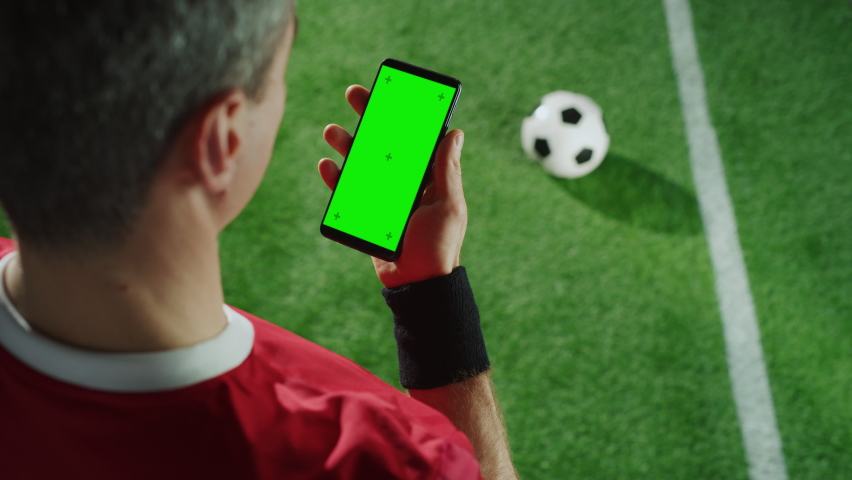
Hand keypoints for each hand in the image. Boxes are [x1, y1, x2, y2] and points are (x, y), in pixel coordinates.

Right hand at [318, 85, 467, 287]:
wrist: (418, 284)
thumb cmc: (440, 246)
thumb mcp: (448, 204)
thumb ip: (447, 169)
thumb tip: (455, 132)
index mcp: (428, 176)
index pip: (413, 137)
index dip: (401, 113)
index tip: (389, 91)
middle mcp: (405, 183)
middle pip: (383, 143)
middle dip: (368, 118)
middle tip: (353, 94)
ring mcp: (384, 198)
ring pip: (361, 163)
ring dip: (347, 145)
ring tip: (332, 130)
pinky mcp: (366, 215)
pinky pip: (347, 192)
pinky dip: (336, 178)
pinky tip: (327, 165)